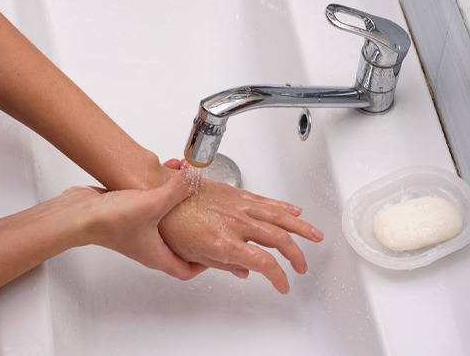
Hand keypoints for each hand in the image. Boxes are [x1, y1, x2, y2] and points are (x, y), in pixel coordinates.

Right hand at [66, 169, 205, 278]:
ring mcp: (137, 230)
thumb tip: (194, 179)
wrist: (79, 213)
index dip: (204, 264)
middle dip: (194, 222)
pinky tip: (163, 171)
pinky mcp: (128, 214)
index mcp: (157, 255)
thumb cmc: (110, 221)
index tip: (215, 250)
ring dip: (176, 197)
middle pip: (179, 242)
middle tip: (204, 207)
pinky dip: (159, 189)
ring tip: (184, 178)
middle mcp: (148, 246)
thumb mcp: (153, 204)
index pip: (186, 271)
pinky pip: (151, 203)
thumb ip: (177, 191)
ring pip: (166, 217)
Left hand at [158, 165, 323, 293]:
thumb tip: (243, 272)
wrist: (158, 191)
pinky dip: (283, 206)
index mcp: (225, 243)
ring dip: (300, 227)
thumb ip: (222, 265)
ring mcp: (238, 205)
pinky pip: (265, 200)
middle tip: (303, 266)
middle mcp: (236, 223)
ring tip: (315, 235)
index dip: (279, 277)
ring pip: (278, 216)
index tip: (283, 284)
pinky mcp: (235, 193)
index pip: (264, 263)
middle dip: (296, 255)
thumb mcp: (191, 255)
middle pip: (278, 240)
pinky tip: (294, 211)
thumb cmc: (169, 223)